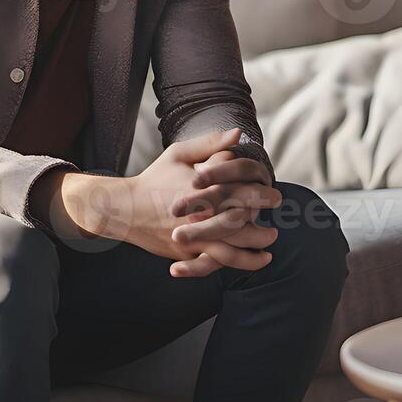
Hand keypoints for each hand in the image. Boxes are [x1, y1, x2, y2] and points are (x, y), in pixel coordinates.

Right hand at [62, 129, 280, 274]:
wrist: (124, 208)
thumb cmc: (154, 178)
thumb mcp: (179, 154)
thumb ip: (210, 144)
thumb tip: (239, 135)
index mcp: (203, 190)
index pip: (241, 195)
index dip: (263, 197)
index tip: (276, 197)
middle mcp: (199, 216)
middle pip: (240, 226)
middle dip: (261, 230)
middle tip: (275, 231)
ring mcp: (191, 237)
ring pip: (228, 252)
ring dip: (251, 255)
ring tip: (267, 253)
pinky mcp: (183, 252)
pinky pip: (210, 264)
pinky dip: (228, 266)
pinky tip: (243, 263)